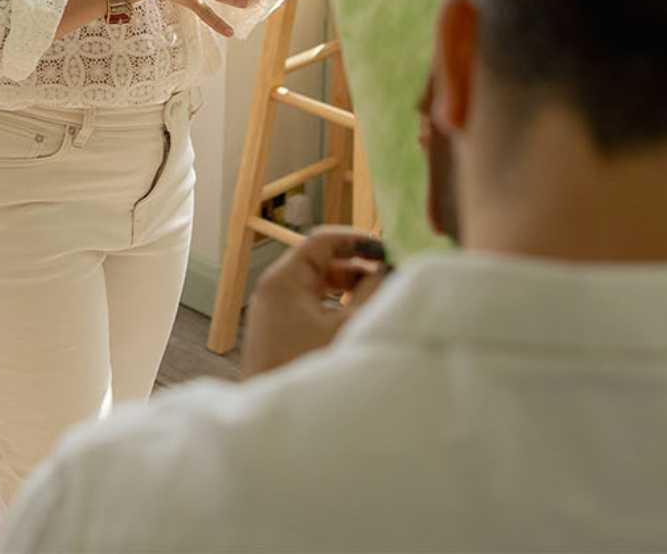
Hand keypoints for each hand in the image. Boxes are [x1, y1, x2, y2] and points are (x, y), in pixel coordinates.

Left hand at [240, 226, 388, 378]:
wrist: (278, 426)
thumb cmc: (311, 370)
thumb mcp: (350, 326)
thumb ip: (374, 291)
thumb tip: (392, 269)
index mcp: (282, 280)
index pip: (322, 241)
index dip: (358, 240)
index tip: (389, 249)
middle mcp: (273, 291)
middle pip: (321, 263)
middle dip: (359, 267)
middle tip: (393, 275)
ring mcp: (275, 314)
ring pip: (319, 287)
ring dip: (351, 290)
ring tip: (383, 298)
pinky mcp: (280, 336)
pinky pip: (313, 308)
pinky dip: (338, 308)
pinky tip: (362, 321)